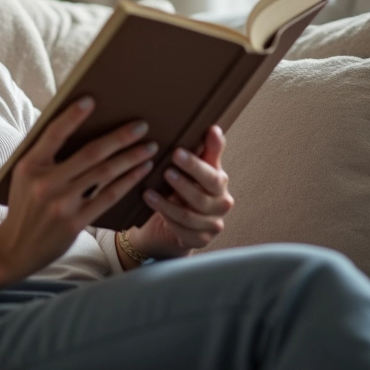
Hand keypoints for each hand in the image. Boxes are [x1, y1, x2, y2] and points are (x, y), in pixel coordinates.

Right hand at [0, 98, 156, 279]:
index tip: (91, 100)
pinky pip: (108, 196)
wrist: (15, 247)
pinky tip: (141, 170)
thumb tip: (77, 128)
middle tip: (141, 125)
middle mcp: (45, 183)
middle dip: (120, 137)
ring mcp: (61, 204)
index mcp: (29, 165)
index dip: (72, 116)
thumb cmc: (24, 204)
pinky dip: (128, 181)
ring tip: (150, 146)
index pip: (53, 134)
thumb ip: (45, 155)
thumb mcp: (24, 175)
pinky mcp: (75, 222)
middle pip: (90, 153)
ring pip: (104, 174)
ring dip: (130, 157)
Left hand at [128, 125, 233, 260]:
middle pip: (202, 197)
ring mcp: (212, 225)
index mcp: (219, 184)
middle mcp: (221, 205)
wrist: (170, 222)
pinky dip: (167, 219)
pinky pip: (183, 231)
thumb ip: (205, 150)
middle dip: (183, 184)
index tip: (176, 152)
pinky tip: (152, 209)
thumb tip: (214, 128)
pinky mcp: (199, 241)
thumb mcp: (191, 168)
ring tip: (148, 192)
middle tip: (165, 171)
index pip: (212, 175)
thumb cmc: (181, 189)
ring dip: (168, 204)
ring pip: (190, 216)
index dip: (195, 165)